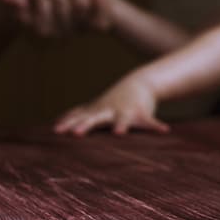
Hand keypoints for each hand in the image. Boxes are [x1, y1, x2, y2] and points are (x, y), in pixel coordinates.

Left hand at [54, 73, 168, 136]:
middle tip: (76, 134)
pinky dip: (156, 126)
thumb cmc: (113, 100)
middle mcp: (108, 111)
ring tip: (119, 134)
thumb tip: (57, 121)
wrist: (138, 84)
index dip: (68, 124)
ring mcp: (124, 112)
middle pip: (95, 119)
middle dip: (86, 126)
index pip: (79, 118)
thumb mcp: (94, 106)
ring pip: (122, 119)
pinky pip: (149, 122)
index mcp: (96, 111)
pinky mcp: (141, 113)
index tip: (55, 132)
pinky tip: (164, 131)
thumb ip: (78, 113)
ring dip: (121, 125)